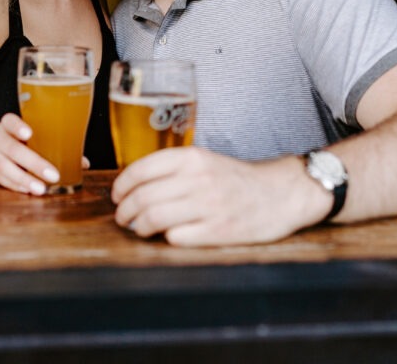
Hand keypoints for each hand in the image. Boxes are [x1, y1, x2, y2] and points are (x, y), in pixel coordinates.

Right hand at [0, 113, 60, 194]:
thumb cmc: (14, 140)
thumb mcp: (25, 135)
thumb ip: (50, 144)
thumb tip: (83, 163)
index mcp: (7, 124)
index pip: (10, 121)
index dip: (18, 127)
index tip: (29, 133)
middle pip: (13, 149)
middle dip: (34, 163)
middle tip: (53, 175)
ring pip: (5, 167)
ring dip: (25, 179)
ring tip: (41, 188)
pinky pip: (1, 179)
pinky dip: (15, 185)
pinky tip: (28, 189)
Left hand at [111, 146, 324, 245]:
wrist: (279, 193)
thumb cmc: (237, 178)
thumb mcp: (205, 160)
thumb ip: (173, 168)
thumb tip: (134, 184)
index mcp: (192, 158)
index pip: (142, 169)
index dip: (122, 185)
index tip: (117, 195)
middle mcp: (198, 179)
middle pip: (143, 196)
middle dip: (124, 210)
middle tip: (122, 216)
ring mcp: (208, 206)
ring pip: (153, 218)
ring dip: (138, 226)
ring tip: (137, 228)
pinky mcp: (217, 231)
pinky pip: (176, 238)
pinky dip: (165, 238)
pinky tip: (166, 236)